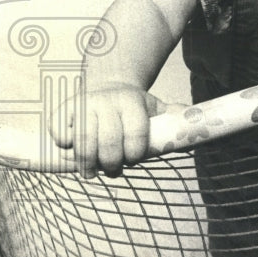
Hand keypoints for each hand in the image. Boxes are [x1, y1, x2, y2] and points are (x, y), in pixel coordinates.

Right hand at [48, 84, 168, 177]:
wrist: (108, 83)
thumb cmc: (134, 106)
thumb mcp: (155, 109)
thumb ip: (173, 119)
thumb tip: (197, 130)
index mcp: (132, 103)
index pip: (135, 134)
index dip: (134, 154)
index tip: (133, 160)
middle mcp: (107, 102)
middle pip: (108, 143)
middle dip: (111, 164)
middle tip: (113, 171)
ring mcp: (84, 104)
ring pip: (83, 142)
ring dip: (87, 164)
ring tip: (92, 173)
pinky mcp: (64, 109)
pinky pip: (60, 133)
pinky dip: (64, 147)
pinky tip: (72, 151)